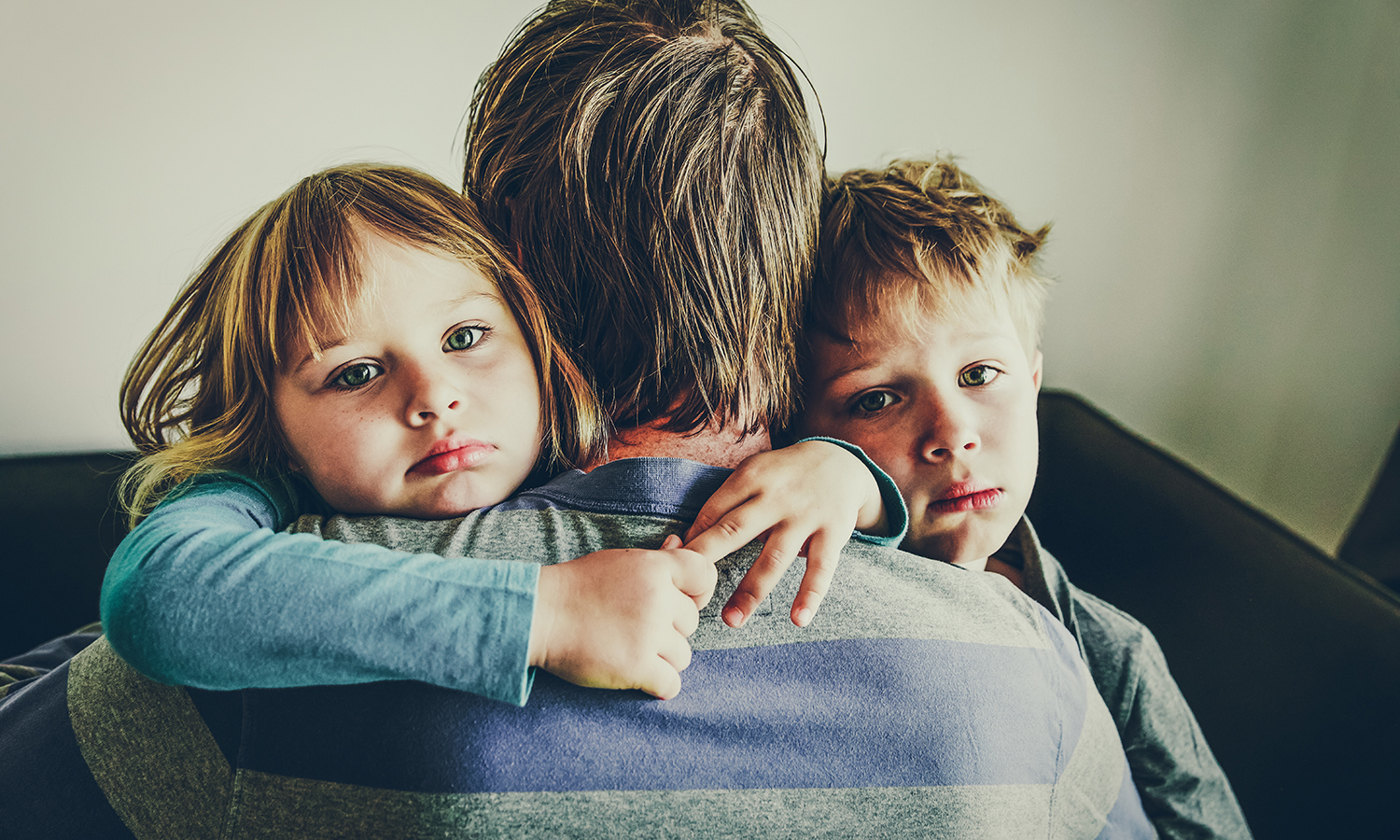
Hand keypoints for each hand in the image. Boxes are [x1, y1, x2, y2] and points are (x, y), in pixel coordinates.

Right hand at [528, 536, 716, 699]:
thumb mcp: (617, 561)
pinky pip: (671, 685)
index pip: (706, 576)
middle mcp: (657, 598)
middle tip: (637, 628)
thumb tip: (679, 541)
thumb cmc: (576, 587)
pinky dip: (657, 685)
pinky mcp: (637, 667)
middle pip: (692, 622)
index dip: (698, 592)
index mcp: (654, 568)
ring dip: (662, 659)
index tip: (679, 602)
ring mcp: (649, 634)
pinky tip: (637, 675)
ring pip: (683, 656)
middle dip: (671, 630)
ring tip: (631, 650)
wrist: (539, 615)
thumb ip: (654, 558)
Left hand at [682, 440, 886, 628]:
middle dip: (707, 560)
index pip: (713, 512)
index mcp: (751, 477)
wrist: (841, 462)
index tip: (675, 568)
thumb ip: (726, 502)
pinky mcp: (832, 534)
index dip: (692, 541)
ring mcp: (805, 516)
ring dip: (751, 592)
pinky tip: (798, 620)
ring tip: (731, 620)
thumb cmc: (783, 475)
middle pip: (734, 531)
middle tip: (687, 592)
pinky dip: (810, 595)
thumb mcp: (754, 472)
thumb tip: (686, 541)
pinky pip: (821, 569)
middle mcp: (776, 497)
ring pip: (774, 558)